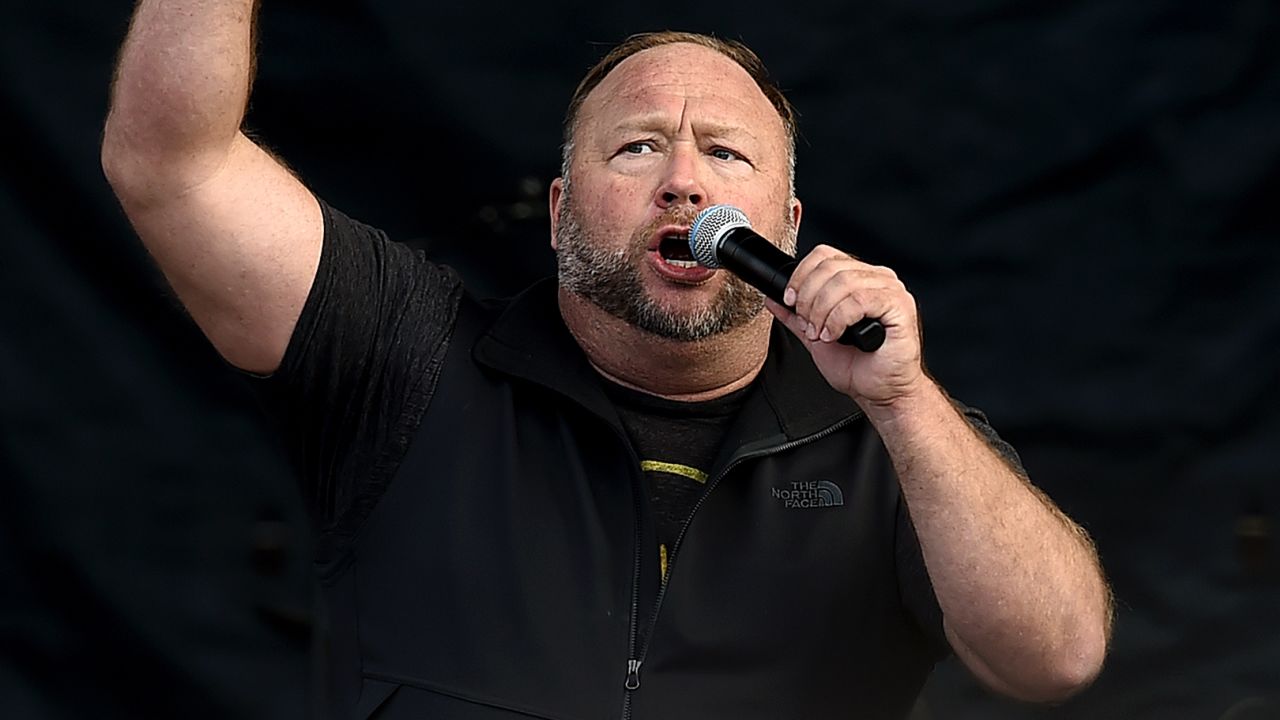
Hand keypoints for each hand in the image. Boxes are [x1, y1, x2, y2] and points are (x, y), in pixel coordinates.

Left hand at [765, 245, 927, 406]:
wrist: (882, 393)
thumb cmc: (860, 368)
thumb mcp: (816, 338)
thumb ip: (796, 317)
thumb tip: (773, 300)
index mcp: (860, 278)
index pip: (825, 255)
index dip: (801, 275)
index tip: (790, 300)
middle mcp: (878, 279)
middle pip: (830, 267)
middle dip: (808, 298)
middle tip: (807, 324)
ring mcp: (891, 290)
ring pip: (843, 282)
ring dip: (822, 311)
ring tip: (821, 333)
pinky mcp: (900, 306)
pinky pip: (859, 300)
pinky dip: (839, 318)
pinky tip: (835, 334)